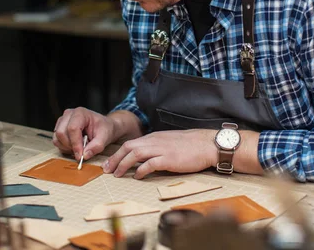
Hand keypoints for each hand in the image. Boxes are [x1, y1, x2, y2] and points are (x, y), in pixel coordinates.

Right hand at [52, 107, 115, 160]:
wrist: (103, 127)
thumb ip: (96, 146)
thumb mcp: (105, 137)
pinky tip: (75, 146)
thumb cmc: (104, 129)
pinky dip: (64, 147)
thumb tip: (85, 155)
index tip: (81, 156)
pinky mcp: (59, 128)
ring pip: (57, 138)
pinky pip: (56, 141)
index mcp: (80, 113)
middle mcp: (69, 115)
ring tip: (80, 147)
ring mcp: (62, 121)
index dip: (75, 144)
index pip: (72, 128)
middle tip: (81, 151)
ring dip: (67, 148)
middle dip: (70, 146)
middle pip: (61, 133)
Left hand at [102, 130, 216, 178]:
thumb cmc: (191, 145)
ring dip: (123, 164)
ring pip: (135, 154)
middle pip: (128, 147)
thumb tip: (145, 158)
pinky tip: (138, 176)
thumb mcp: (169, 142)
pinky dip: (141, 170)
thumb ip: (156, 147)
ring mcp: (161, 149)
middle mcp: (155, 141)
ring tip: (117, 174)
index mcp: (154, 137)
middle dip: (115, 159)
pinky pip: (150, 164)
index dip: (118, 153)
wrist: (207, 144)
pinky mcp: (169, 159)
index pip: (131, 143)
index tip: (110, 163)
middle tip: (107, 170)